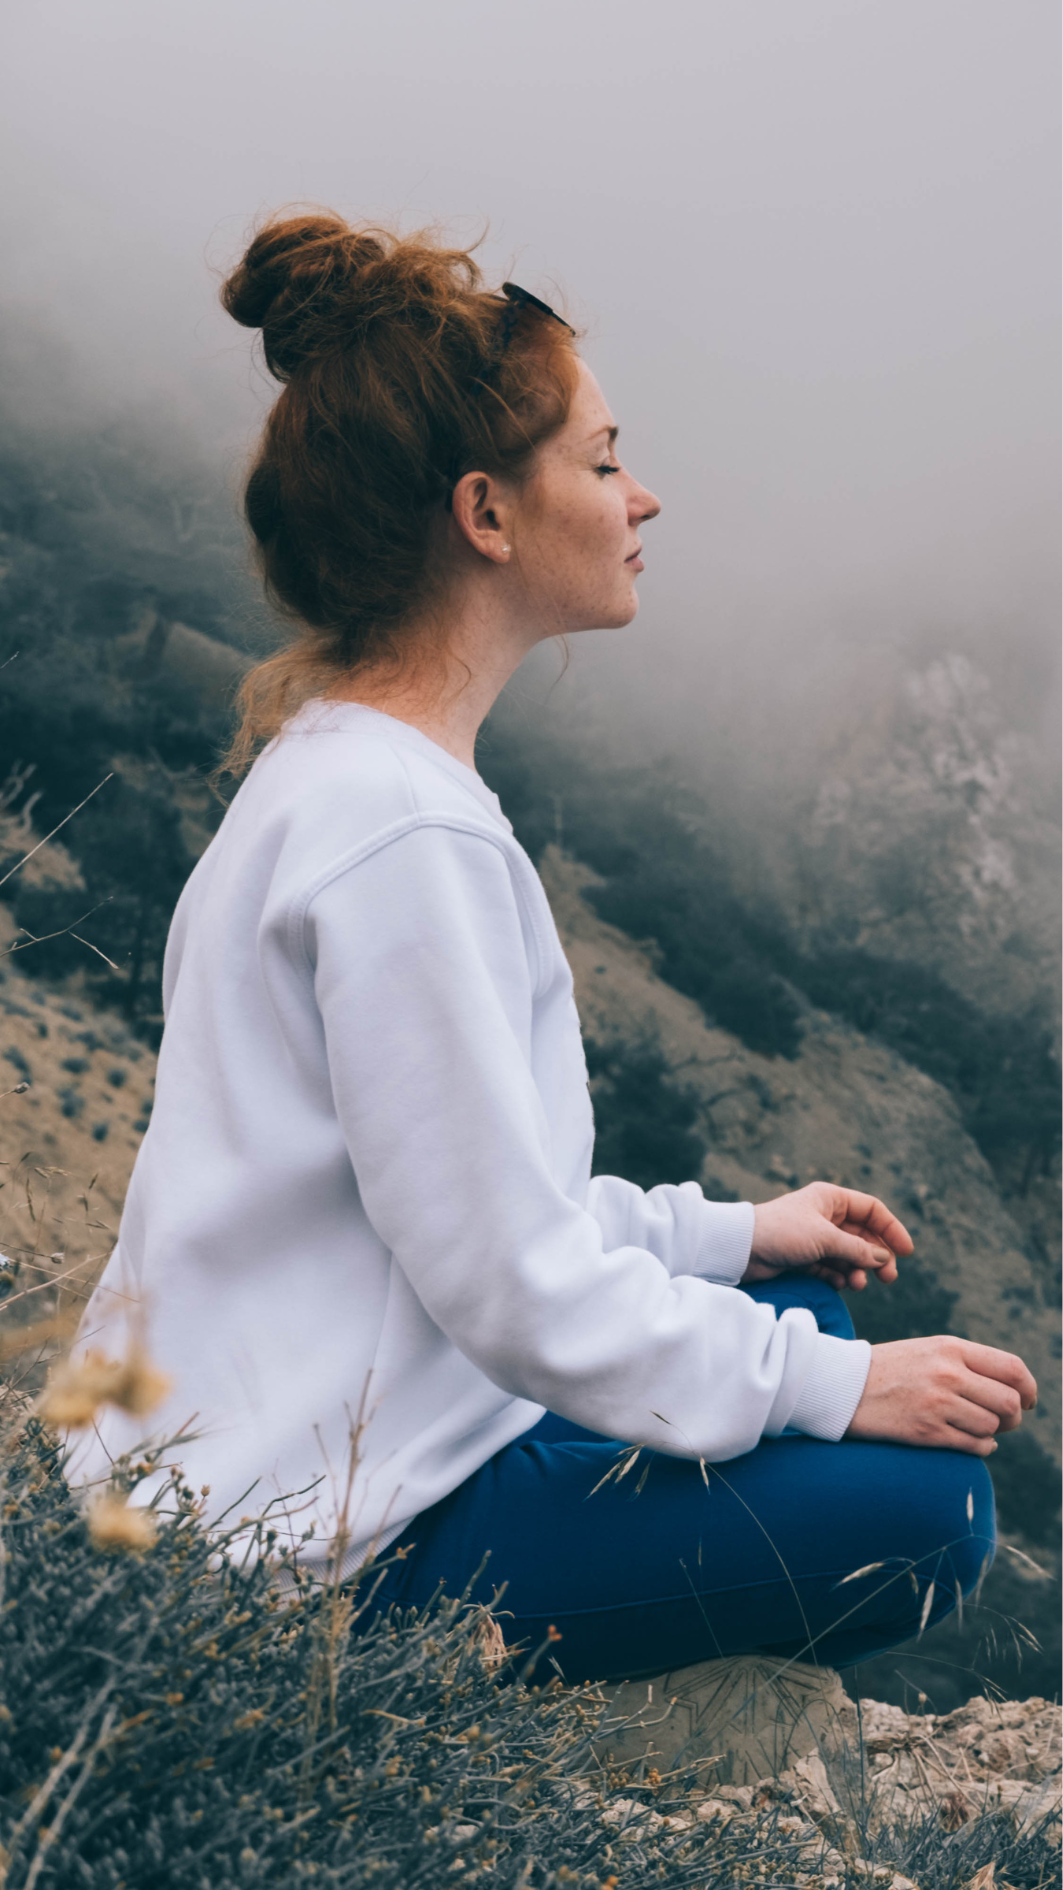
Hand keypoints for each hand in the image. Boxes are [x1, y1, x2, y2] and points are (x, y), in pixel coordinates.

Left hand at [743, 1182, 912, 1290]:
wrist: (740, 1249)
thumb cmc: (781, 1232)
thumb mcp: (824, 1238)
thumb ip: (857, 1249)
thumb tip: (884, 1259)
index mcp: (831, 1199)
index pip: (872, 1210)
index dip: (891, 1229)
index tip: (907, 1252)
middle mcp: (825, 1216)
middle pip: (863, 1236)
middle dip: (876, 1257)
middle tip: (888, 1278)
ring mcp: (815, 1237)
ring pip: (848, 1255)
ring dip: (857, 1270)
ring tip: (856, 1284)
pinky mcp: (804, 1258)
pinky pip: (832, 1268)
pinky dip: (839, 1276)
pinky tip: (841, 1285)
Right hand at [847, 1335, 1037, 1455]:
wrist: (842, 1386)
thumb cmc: (889, 1369)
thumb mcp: (928, 1350)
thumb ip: (967, 1363)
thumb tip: (1012, 1389)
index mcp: (950, 1348)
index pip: (1011, 1368)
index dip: (1029, 1388)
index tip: (1029, 1400)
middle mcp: (947, 1373)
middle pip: (1009, 1401)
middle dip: (1014, 1415)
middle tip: (1005, 1419)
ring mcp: (937, 1403)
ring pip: (992, 1426)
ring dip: (992, 1432)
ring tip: (977, 1428)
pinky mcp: (927, 1432)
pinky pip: (975, 1446)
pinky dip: (981, 1447)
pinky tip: (971, 1442)